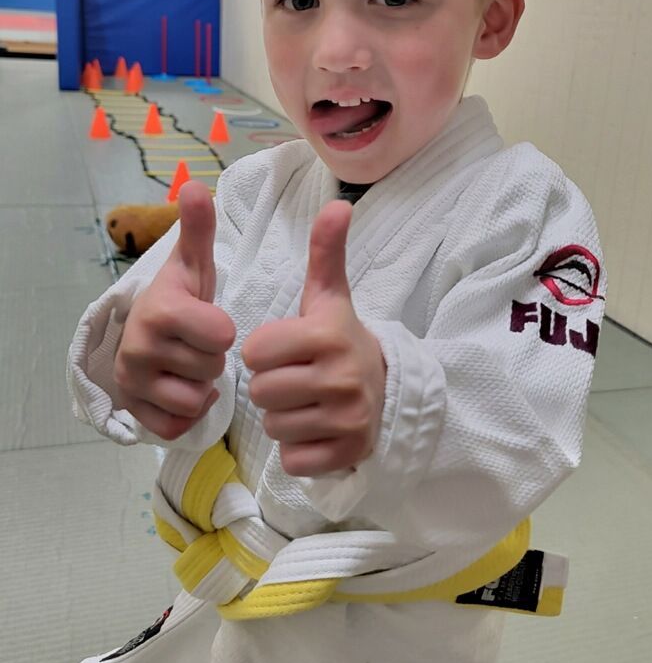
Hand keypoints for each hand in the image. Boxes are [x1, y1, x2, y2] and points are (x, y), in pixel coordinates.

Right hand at [113, 180, 235, 440]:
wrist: (145, 330)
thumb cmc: (180, 297)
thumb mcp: (192, 263)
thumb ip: (198, 228)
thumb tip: (196, 183)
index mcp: (160, 311)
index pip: (223, 336)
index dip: (224, 331)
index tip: (210, 321)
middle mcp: (138, 349)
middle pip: (212, 369)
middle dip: (213, 358)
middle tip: (198, 344)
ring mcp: (132, 383)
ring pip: (197, 400)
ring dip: (201, 386)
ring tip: (189, 365)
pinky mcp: (133, 411)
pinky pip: (177, 426)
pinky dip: (185, 413)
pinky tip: (181, 389)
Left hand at [242, 200, 386, 476]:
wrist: (385, 391)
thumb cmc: (340, 341)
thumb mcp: (330, 297)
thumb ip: (325, 252)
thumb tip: (338, 203)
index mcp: (328, 335)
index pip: (255, 351)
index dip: (264, 352)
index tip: (288, 350)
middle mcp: (340, 377)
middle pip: (261, 392)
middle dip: (271, 387)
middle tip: (298, 379)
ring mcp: (347, 419)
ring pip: (273, 426)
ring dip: (283, 418)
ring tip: (307, 403)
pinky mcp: (347, 454)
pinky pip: (292, 459)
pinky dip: (298, 450)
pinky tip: (317, 431)